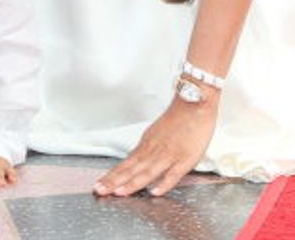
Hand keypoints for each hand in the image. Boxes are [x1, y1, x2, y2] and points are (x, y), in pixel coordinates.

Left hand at [94, 97, 216, 197]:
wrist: (195, 102)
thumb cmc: (178, 117)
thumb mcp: (156, 132)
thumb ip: (147, 148)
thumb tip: (135, 161)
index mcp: (146, 144)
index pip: (126, 164)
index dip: (112, 176)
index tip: (99, 185)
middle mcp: (154, 150)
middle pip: (132, 169)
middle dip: (114, 181)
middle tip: (99, 190)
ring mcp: (169, 155)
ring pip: (148, 172)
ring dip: (132, 183)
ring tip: (118, 193)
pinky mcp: (185, 158)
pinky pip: (174, 173)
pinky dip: (164, 183)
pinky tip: (155, 192)